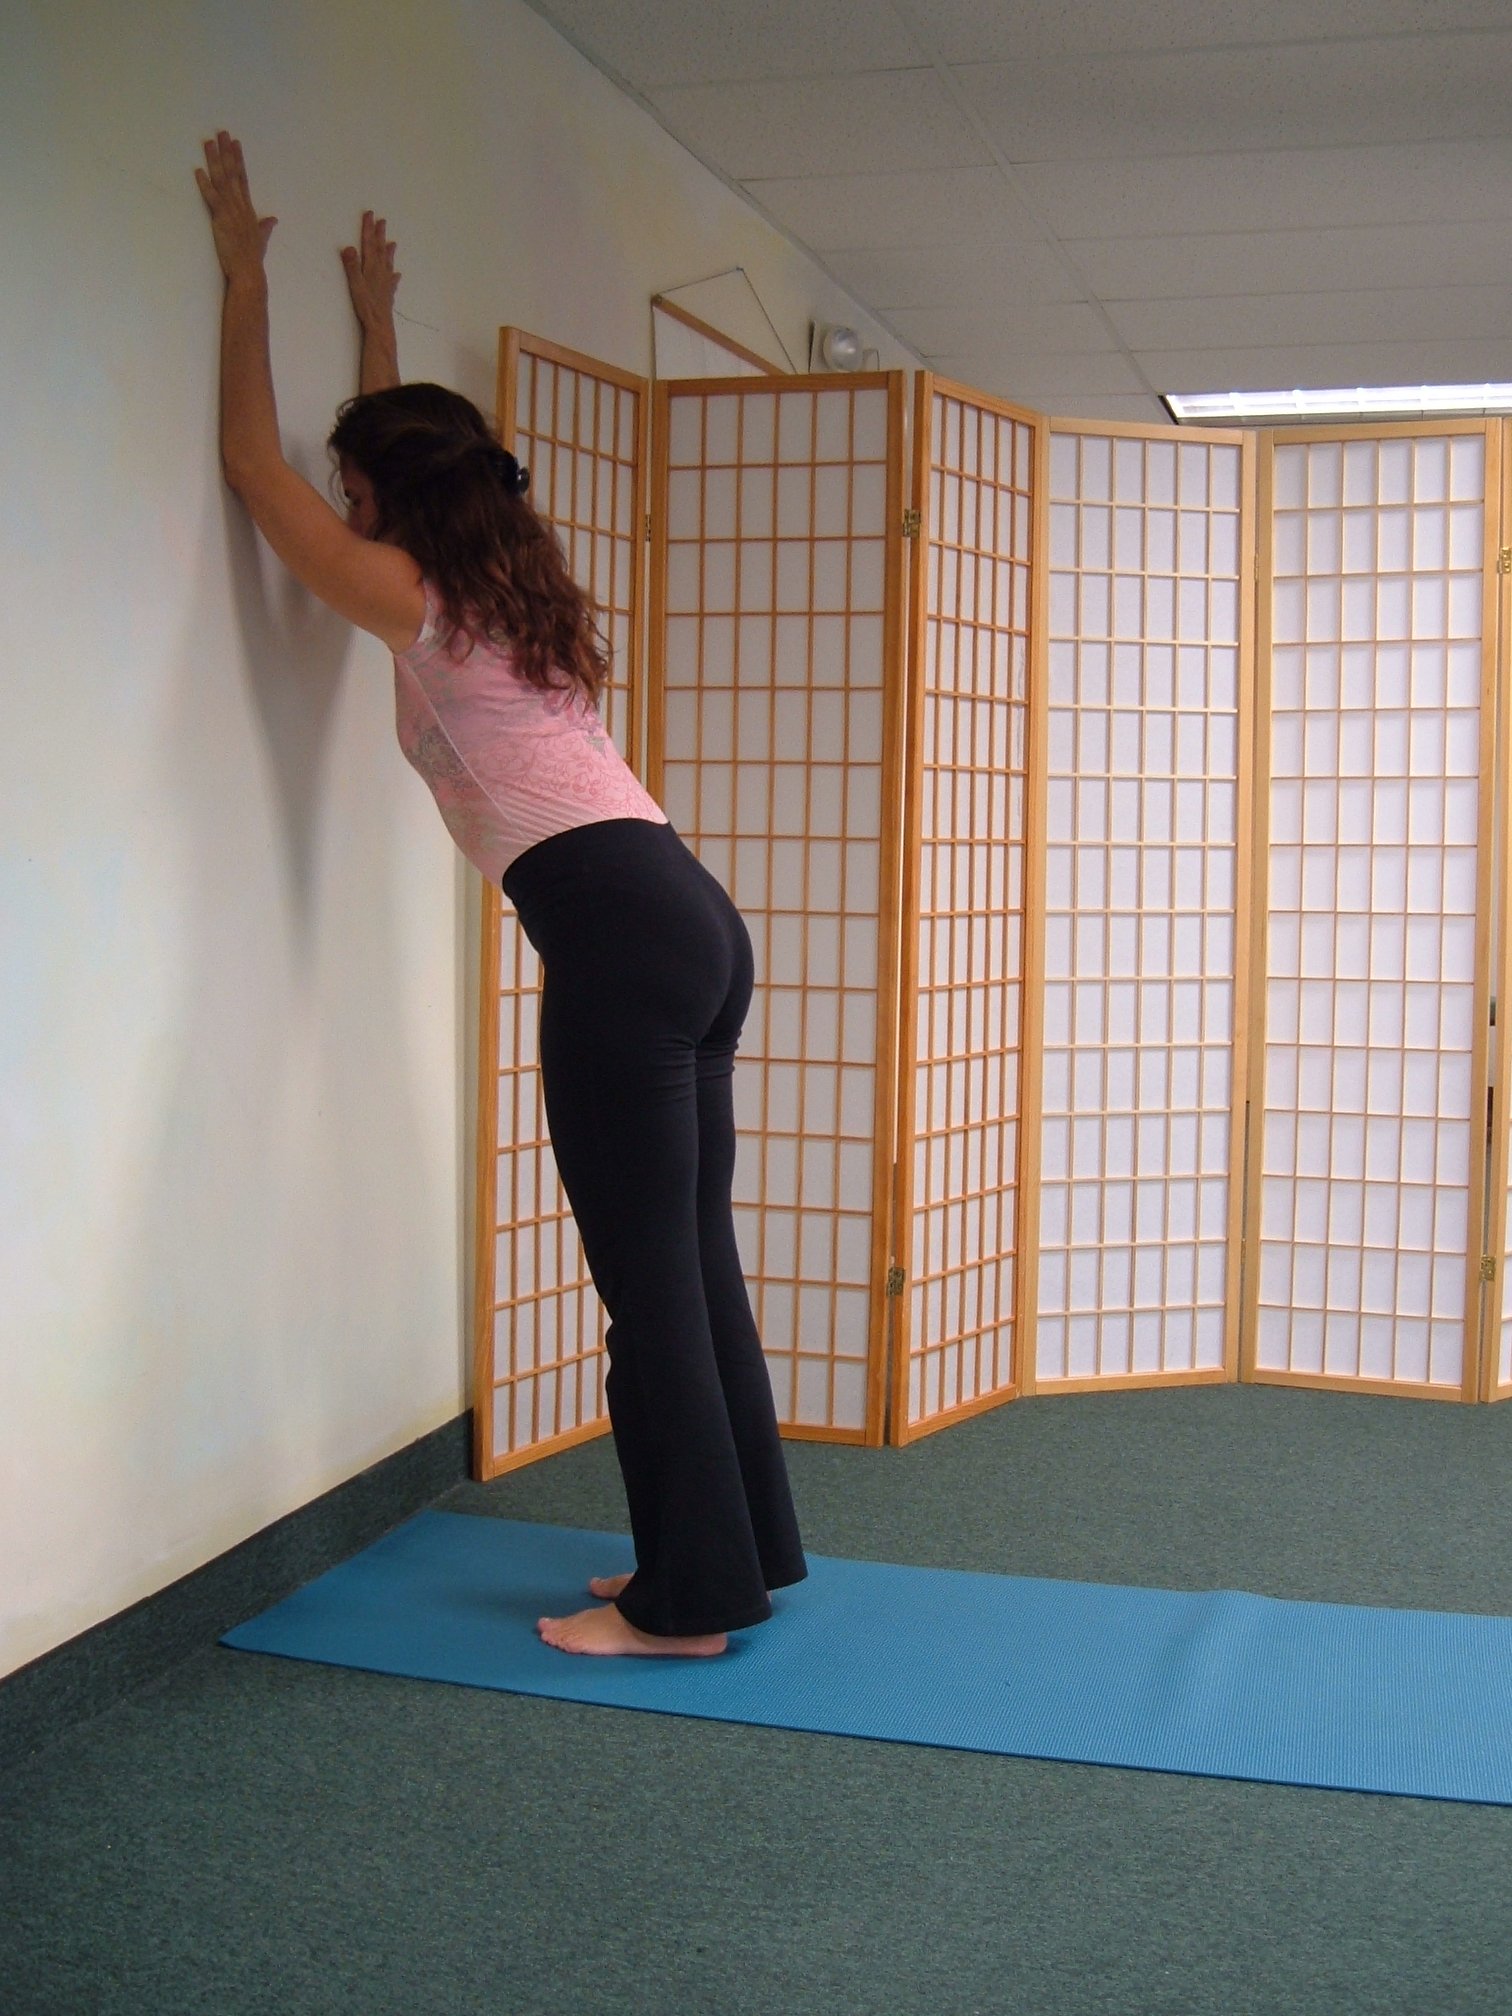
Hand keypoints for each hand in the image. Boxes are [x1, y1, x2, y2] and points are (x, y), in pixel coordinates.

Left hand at [195, 131, 275, 282]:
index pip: (243, 179)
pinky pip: (211, 198)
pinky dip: (204, 184)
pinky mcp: (221, 219)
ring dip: (215, 160)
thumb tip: (274, 219)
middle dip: (227, 152)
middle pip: (233, 173)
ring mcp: (231, 211)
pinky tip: (198, 171)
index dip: (239, 160)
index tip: (236, 144)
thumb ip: (266, 227)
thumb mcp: (261, 239)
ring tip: (209, 143)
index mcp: (248, 209)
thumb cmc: (253, 259)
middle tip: (222, 133)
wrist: (248, 272)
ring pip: (222, 181)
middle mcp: (240, 206)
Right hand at [341, 211, 400, 330]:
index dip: (368, 229)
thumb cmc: (366, 305)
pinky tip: (397, 275)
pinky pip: (392, 281)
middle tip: (382, 221)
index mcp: (371, 267)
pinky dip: (394, 276)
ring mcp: (386, 283)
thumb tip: (349, 247)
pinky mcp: (388, 294)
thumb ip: (352, 266)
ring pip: (388, 263)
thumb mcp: (355, 284)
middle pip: (380, 249)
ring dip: (389, 252)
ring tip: (393, 243)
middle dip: (380, 235)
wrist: (380, 324)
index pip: (369, 243)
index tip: (370, 214)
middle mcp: (381, 272)